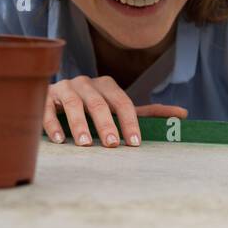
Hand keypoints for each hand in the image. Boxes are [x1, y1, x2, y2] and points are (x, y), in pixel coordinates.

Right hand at [43, 75, 187, 147]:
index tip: (134, 142)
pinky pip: (47, 108)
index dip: (130, 122)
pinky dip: (52, 123)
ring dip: (79, 124)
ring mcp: (64, 88)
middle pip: (98, 102)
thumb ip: (149, 113)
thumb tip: (183, 114)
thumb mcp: (121, 110)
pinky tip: (60, 140)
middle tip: (112, 144)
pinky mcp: (45, 96)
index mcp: (106, 85)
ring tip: (85, 144)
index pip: (122, 102)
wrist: (59, 99)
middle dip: (106, 124)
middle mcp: (85, 83)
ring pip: (72, 104)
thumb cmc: (95, 108)